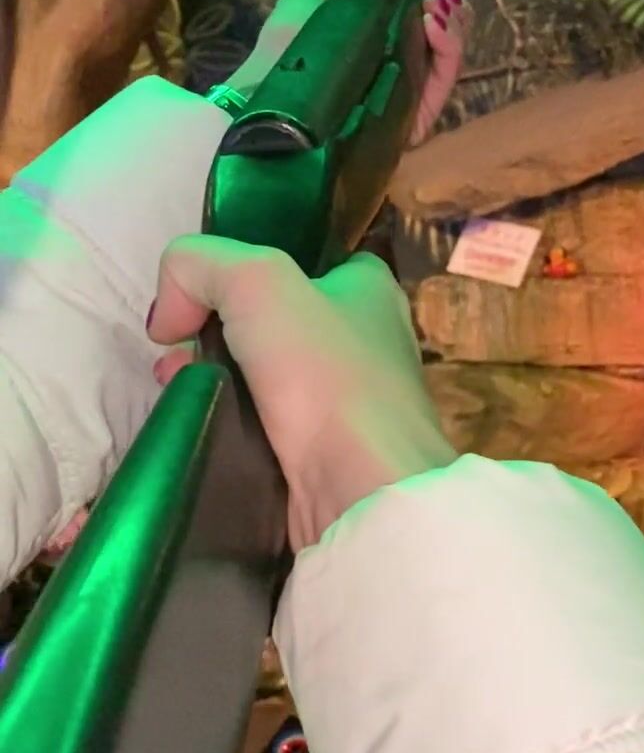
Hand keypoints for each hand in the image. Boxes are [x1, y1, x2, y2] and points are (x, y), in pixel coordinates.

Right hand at [148, 242, 454, 550]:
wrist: (360, 491)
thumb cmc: (323, 373)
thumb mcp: (256, 281)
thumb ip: (198, 266)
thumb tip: (168, 316)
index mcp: (368, 290)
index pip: (297, 261)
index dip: (237, 271)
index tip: (196, 298)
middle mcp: (363, 341)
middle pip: (265, 321)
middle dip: (206, 330)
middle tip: (173, 349)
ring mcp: (345, 403)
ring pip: (256, 375)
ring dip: (206, 376)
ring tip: (174, 386)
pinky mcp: (322, 455)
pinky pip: (260, 425)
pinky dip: (222, 421)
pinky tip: (196, 423)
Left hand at [223, 0, 469, 145]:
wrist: (272, 98)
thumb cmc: (285, 49)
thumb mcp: (307, 0)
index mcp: (373, 50)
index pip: (417, 26)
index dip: (430, 3)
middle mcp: (394, 77)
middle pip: (439, 43)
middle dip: (449, 13)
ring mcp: (407, 102)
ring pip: (447, 61)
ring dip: (451, 26)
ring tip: (435, 4)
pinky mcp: (415, 123)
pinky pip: (442, 84)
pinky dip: (447, 49)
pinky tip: (434, 24)